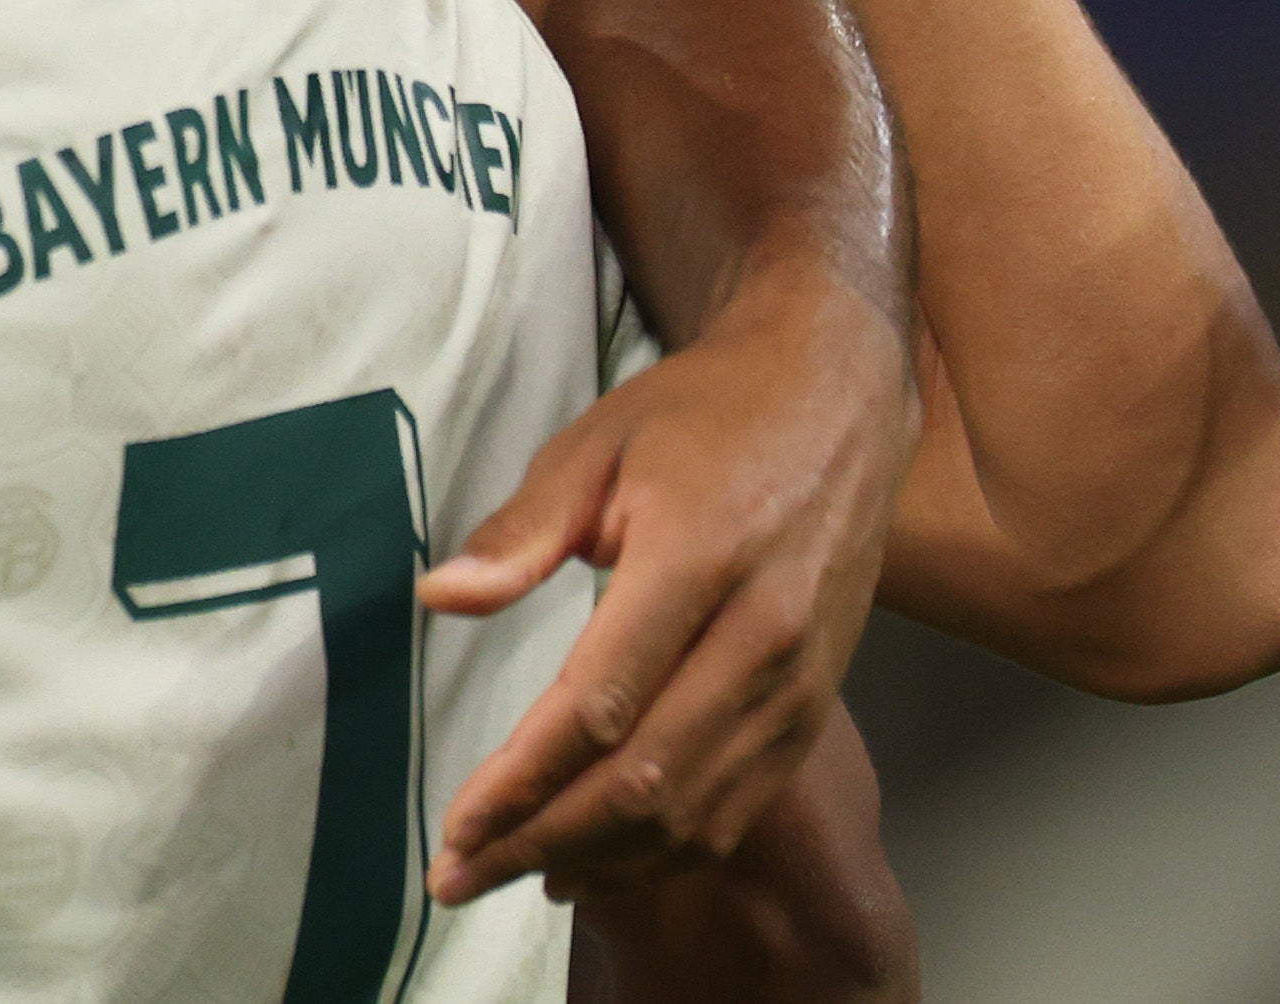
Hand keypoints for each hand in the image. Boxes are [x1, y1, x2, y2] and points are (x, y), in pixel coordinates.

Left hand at [416, 269, 905, 902]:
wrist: (837, 400)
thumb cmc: (705, 416)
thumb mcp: (596, 444)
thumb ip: (521, 530)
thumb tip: (442, 597)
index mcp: (699, 562)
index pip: (601, 706)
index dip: (523, 781)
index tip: (458, 825)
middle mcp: (761, 636)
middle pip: (647, 777)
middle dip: (544, 839)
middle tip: (459, 878)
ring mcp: (798, 679)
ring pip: (697, 806)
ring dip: (601, 858)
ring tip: (514, 878)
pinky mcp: (815, 702)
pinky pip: (741, 801)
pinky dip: (669, 848)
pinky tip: (602, 863)